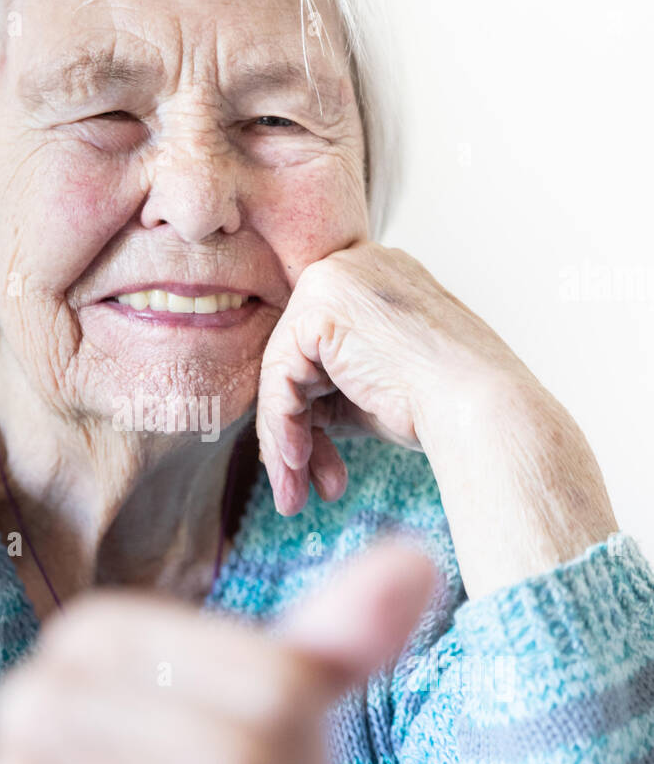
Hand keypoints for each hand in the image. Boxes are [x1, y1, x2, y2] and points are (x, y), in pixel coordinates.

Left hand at [256, 241, 530, 514]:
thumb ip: (331, 385)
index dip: (310, 409)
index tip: (308, 461)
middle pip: (296, 359)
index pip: (317, 348)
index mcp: (375, 279)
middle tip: (299, 486)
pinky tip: (296, 465)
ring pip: (283, 373)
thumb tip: (285, 416)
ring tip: (296, 494)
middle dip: (295, 430)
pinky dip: (281, 427)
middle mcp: (352, 268)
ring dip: (285, 440)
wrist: (485, 410)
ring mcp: (333, 282)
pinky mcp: (318, 308)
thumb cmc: (447, 407)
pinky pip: (279, 378)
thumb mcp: (374, 389)